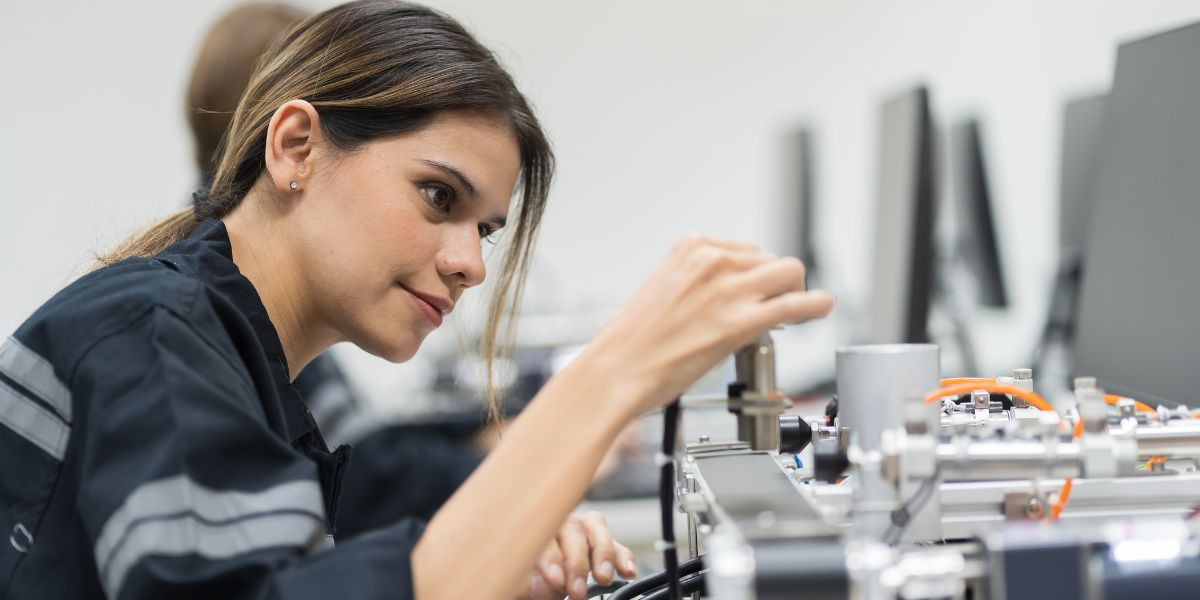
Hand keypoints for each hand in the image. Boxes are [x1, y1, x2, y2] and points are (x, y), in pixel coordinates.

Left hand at [516, 511, 636, 599]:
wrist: (543, 579)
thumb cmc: (526, 581)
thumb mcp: (519, 585)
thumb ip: (527, 584)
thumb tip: (542, 584)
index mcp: (531, 530)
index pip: (542, 535)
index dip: (551, 557)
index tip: (557, 580)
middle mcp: (557, 524)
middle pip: (572, 528)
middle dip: (577, 562)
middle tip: (578, 590)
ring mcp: (582, 530)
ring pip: (596, 527)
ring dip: (603, 554)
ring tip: (604, 578)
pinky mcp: (602, 542)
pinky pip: (617, 544)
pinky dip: (623, 557)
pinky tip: (628, 571)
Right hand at [586, 234, 833, 415]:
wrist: (616, 370)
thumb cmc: (632, 342)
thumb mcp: (665, 289)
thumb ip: (699, 282)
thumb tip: (729, 293)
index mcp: (691, 247)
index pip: (747, 250)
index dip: (757, 274)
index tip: (757, 290)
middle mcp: (712, 261)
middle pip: (771, 260)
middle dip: (777, 282)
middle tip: (772, 305)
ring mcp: (727, 289)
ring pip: (789, 275)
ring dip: (795, 292)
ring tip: (793, 312)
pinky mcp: (739, 322)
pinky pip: (794, 305)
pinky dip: (816, 305)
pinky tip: (821, 308)